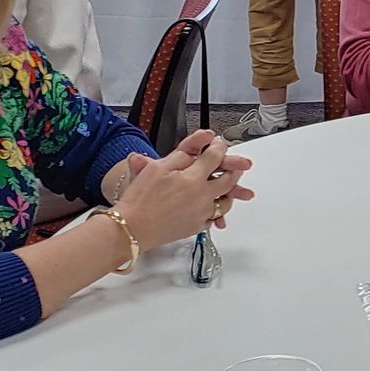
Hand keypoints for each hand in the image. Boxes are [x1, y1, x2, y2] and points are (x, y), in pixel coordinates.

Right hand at [113, 136, 253, 246]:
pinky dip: (218, 211)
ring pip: (226, 201)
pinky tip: (215, 207)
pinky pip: (215, 218)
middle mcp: (202, 196)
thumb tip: (199, 147)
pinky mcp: (196, 227)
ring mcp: (202, 213)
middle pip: (229, 179)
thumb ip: (181, 156)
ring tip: (230, 187)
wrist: (132, 228)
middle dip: (235, 168)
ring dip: (231, 192)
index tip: (218, 143)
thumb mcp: (157, 168)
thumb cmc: (140, 199)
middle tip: (237, 163)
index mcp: (193, 178)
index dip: (219, 146)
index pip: (215, 157)